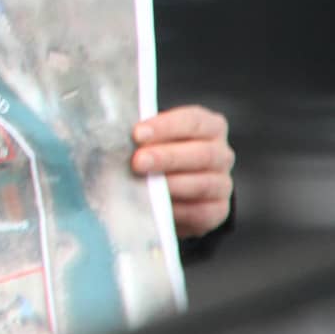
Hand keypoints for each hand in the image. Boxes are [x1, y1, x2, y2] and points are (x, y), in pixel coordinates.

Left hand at [132, 104, 233, 238]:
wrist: (172, 189)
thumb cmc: (155, 152)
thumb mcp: (151, 138)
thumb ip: (140, 135)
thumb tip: (112, 136)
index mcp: (208, 126)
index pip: (193, 121)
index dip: (166, 126)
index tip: (137, 133)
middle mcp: (221, 153)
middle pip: (201, 153)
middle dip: (167, 157)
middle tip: (137, 162)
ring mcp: (222, 183)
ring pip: (204, 183)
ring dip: (172, 185)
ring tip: (144, 186)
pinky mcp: (217, 211)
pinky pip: (201, 212)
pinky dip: (178, 210)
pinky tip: (157, 208)